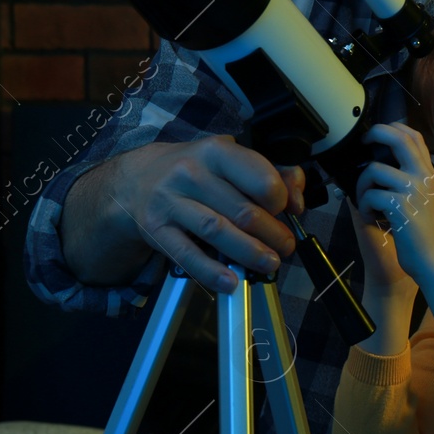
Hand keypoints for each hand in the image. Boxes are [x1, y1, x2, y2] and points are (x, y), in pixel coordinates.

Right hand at [109, 135, 305, 292]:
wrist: (136, 179)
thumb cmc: (196, 171)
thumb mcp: (230, 160)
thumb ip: (270, 173)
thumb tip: (296, 201)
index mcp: (216, 151)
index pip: (259, 177)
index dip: (281, 200)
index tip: (287, 212)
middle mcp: (191, 172)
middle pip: (242, 210)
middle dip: (272, 234)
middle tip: (285, 246)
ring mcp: (170, 201)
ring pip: (218, 231)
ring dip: (250, 253)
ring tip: (269, 263)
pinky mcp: (156, 229)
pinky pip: (187, 254)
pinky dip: (211, 272)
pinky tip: (230, 281)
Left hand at [353, 123, 433, 286]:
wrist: (432, 262)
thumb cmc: (427, 236)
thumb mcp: (433, 202)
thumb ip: (420, 183)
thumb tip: (395, 166)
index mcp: (429, 174)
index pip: (414, 137)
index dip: (393, 127)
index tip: (377, 134)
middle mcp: (424, 177)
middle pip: (398, 138)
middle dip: (376, 133)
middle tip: (364, 142)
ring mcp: (413, 190)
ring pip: (374, 170)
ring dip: (362, 187)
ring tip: (367, 203)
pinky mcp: (399, 206)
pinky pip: (370, 195)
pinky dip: (365, 208)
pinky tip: (372, 219)